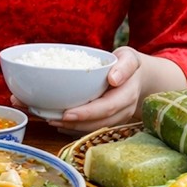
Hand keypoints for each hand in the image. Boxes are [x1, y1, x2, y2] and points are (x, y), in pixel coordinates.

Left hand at [14, 47, 145, 132]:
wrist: (138, 78)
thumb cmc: (129, 65)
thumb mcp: (129, 58)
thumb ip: (124, 65)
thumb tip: (114, 78)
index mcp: (126, 96)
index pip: (106, 108)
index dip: (86, 113)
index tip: (67, 114)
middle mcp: (122, 111)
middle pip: (97, 123)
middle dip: (73, 123)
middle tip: (50, 119)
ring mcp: (115, 119)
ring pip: (92, 128)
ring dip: (70, 127)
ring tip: (48, 120)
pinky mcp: (107, 121)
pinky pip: (90, 128)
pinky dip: (73, 127)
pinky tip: (56, 123)